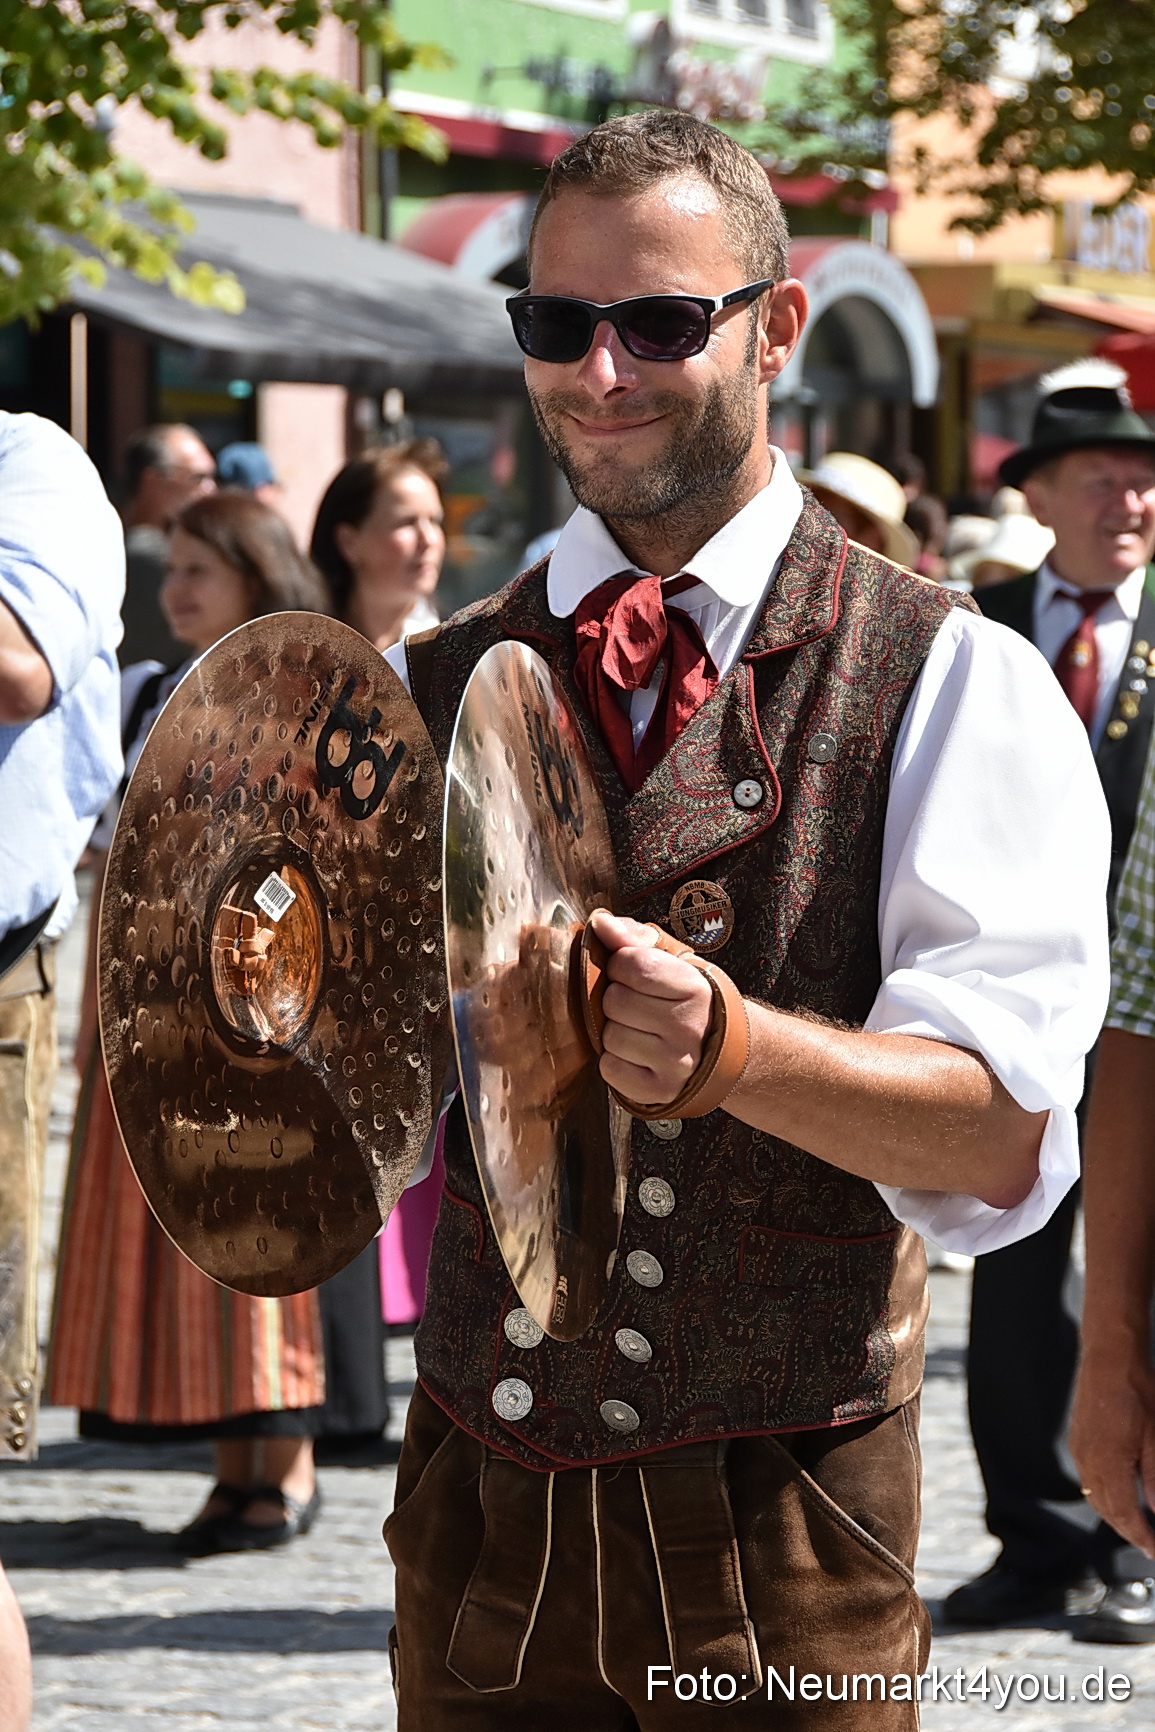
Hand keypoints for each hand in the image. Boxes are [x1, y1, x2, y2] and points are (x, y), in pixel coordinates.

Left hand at [589, 909, 712, 1106]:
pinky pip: (610, 1069)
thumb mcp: (671, 959)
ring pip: (610, 1037)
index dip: (621, 964)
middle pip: (615, 1001)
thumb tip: (600, 923)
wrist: (719, 1049)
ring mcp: (676, 1063)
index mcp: (694, 987)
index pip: (632, 964)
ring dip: (616, 1031)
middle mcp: (689, 1026)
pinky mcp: (660, 1091)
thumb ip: (633, 936)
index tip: (632, 972)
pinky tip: (637, 1055)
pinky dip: (616, 1062)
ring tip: (639, 1030)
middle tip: (638, 1005)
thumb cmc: (685, 999)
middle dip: (617, 999)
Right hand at [1070, 1347, 1154, 1556]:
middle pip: (1105, 1510)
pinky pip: (1087, 1479)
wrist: (1110, 1356)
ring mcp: (1080, 1449)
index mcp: (1108, 1462)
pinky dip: (1103, 1495)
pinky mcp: (1078, 1440)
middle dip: (1128, 1531)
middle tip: (1149, 1543)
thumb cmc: (1135, 1389)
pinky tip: (1116, 1495)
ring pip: (1094, 1497)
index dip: (1141, 1537)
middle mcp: (1088, 1459)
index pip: (1124, 1515)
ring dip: (1114, 1516)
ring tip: (1135, 1526)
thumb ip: (1154, 1478)